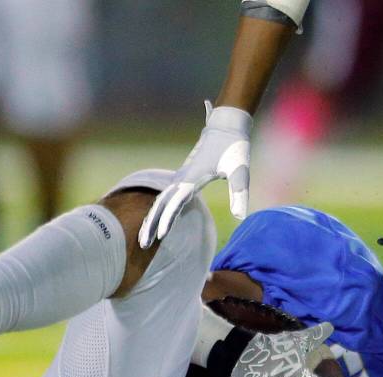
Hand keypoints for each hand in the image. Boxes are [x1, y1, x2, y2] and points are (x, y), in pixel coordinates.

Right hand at [138, 102, 251, 247]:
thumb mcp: (240, 171)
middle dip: (151, 224)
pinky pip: (167, 197)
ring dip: (152, 219)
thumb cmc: (234, 147)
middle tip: (143, 245)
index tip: (160, 236)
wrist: (226, 125)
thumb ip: (239, 193)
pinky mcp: (184, 177)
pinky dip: (159, 210)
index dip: (167, 219)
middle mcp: (182, 178)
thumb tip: (240, 217)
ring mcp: (181, 177)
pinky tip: (155, 222)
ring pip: (161, 200)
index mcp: (192, 177)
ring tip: (145, 239)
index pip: (175, 202)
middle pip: (161, 203)